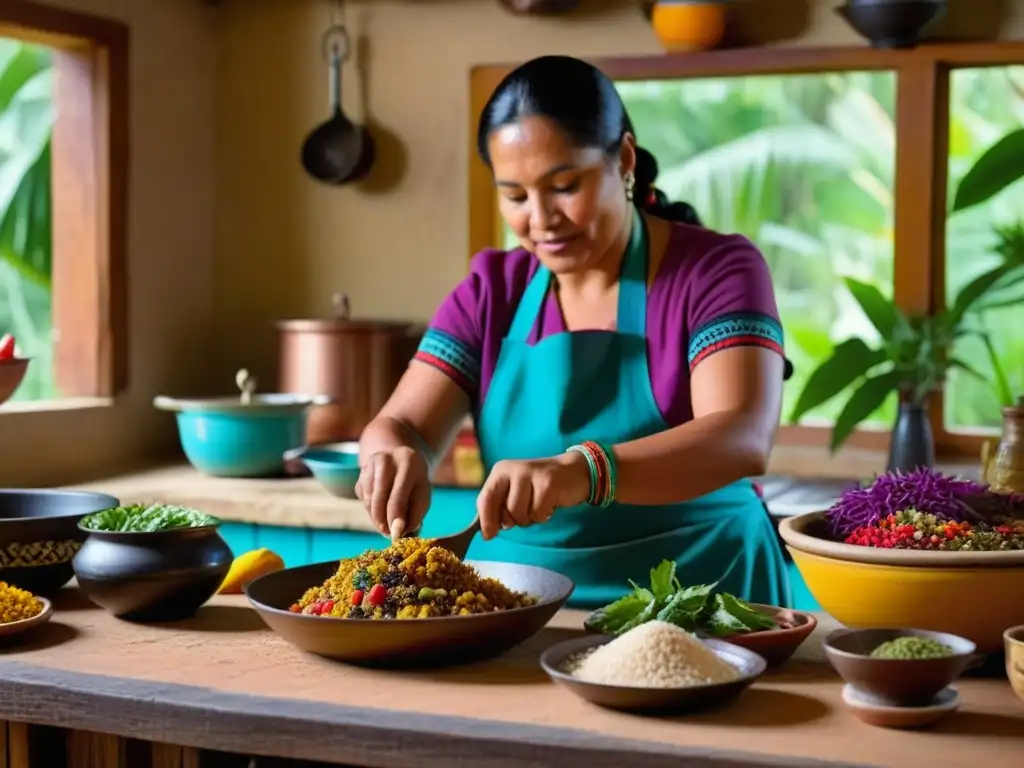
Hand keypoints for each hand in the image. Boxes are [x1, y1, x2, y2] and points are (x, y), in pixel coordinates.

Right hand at [355, 446, 430, 539]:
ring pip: (368, 498)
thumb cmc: (414, 483)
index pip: (398, 494)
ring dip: (376, 516)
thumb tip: (398, 533)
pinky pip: (362, 497)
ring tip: (387, 522)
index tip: (395, 535)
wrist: (401, 460)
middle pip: (379, 495)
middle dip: (382, 519)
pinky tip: (381, 507)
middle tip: (387, 533)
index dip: (395, 517)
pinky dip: (371, 508)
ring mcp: (370, 464)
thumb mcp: (422, 496)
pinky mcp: (361, 472)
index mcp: (408, 462)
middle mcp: (387, 459)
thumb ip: (414, 515)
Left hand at [476, 452, 591, 539]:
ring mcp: (531, 474)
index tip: (489, 535)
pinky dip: (543, 515)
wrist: (572, 471)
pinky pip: (538, 514)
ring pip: (521, 514)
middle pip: (505, 511)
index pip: (485, 499)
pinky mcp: (547, 483)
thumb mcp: (515, 492)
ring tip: (538, 505)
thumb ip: (498, 507)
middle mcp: (513, 469)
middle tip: (526, 509)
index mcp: (501, 471)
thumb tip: (487, 533)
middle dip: (515, 519)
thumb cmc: (538, 486)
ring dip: (530, 518)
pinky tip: (549, 503)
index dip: (486, 520)